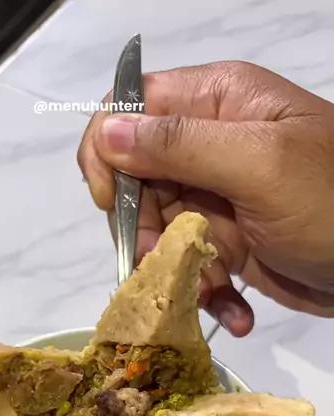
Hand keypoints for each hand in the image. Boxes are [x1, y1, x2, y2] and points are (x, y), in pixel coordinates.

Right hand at [78, 62, 333, 334]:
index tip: (114, 204)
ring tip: (211, 292)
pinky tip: (230, 310)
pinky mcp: (227, 243)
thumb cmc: (332, 204)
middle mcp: (208, 145)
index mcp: (215, 103)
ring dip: (175, 271)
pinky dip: (203, 293)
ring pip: (157, 232)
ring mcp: (217, 198)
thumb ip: (179, 146)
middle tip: (168, 262)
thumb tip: (106, 134)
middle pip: (134, 181)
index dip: (108, 154)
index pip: (128, 110)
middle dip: (145, 229)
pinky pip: (189, 266)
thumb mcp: (258, 164)